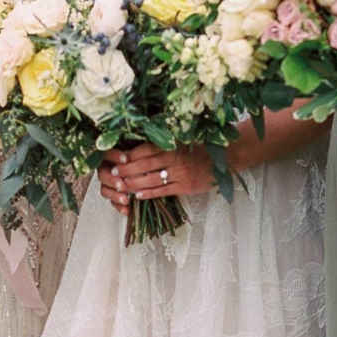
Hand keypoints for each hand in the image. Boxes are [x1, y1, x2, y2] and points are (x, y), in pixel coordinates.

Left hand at [97, 143, 216, 215]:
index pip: (145, 149)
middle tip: (112, 174)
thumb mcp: (182, 141)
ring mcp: (181, 173)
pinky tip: (138, 195)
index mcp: (172, 144)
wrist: (225, 159)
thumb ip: (163, 145)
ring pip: (152, 180)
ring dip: (134, 184)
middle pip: (145, 165)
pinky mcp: (186, 186)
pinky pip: (163, 191)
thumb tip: (135, 148)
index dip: (129, 155)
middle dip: (126, 170)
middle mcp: (175, 158)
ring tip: (121, 186)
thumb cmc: (199, 148)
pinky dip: (149, 193)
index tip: (116, 159)